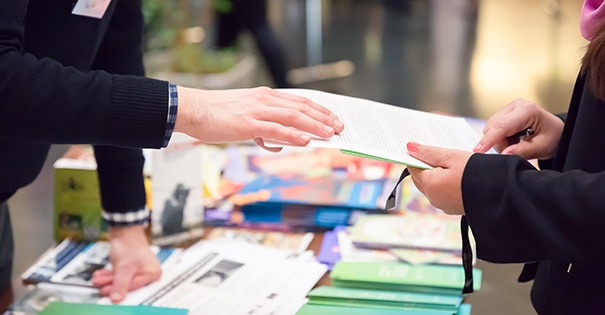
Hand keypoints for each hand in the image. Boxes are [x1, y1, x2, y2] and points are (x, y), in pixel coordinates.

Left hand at [92, 225, 160, 302]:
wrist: (124, 229)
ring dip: (108, 280)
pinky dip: (109, 275)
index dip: (121, 291)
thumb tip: (117, 298)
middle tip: (101, 286)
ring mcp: (138, 270)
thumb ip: (121, 284)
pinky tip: (101, 274)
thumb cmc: (130, 243)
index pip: (136, 288)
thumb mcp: (125, 267)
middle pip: (128, 285)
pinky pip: (119, 275)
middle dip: (112, 285)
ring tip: (98, 279)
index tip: (108, 294)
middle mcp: (148, 272)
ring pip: (121, 280)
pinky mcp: (130, 267)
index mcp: (153, 273)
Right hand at [174, 87, 344, 150]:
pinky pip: (275, 129)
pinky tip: (306, 140)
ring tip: (330, 134)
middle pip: (301, 107)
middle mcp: (265, 100)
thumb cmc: (216, 114)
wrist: (193, 109)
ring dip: (314, 126)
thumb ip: (262, 129)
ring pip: (293, 116)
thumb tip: (275, 144)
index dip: (318, 109)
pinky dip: (293, 134)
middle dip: (323, 117)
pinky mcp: (248, 123)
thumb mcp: (244, 117)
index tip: (333, 117)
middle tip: (339, 127)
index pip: (299, 100)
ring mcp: (257, 110)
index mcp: (265, 96)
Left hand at [406, 142, 472, 214]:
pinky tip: (456, 174)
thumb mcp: (451, 157)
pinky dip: (445, 183)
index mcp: (429, 185)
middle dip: (425, 165)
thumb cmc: (477, 173)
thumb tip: (409, 147)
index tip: (421, 147)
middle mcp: (433, 198)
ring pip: (432, 186)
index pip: (412, 168)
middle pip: (420, 178)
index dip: (416, 156)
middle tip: (436, 152)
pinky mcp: (454, 208)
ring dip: (436, 174)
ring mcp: (443, 205)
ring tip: (449, 161)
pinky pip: (443, 192)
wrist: (501, 193)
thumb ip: (429, 152)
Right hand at [473, 98, 563, 159]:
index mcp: (527, 110)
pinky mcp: (503, 113)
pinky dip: (500, 138)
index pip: (502, 126)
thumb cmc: (553, 137)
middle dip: (499, 143)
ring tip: (517, 143)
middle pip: (493, 128)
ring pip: (490, 129)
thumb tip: (504, 154)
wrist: (556, 132)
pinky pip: (492, 128)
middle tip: (516, 149)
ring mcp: (508, 108)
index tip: (478, 150)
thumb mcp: (542, 147)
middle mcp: (515, 106)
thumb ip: (523, 151)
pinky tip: (513, 138)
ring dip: (500, 141)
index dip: (489, 140)